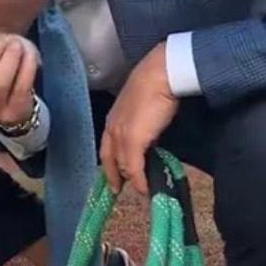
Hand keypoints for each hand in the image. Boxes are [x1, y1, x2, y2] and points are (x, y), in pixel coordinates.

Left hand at [99, 43, 178, 195]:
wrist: (160, 74)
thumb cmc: (155, 84)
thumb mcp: (143, 106)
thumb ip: (141, 121)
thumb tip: (149, 134)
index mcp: (113, 119)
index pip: (106, 146)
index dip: (109, 162)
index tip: (113, 175)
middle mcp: (112, 128)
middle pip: (109, 158)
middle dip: (113, 176)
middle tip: (117, 190)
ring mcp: (121, 135)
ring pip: (121, 165)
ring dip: (129, 180)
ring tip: (137, 191)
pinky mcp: (133, 141)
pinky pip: (133, 168)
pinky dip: (139, 180)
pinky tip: (144, 189)